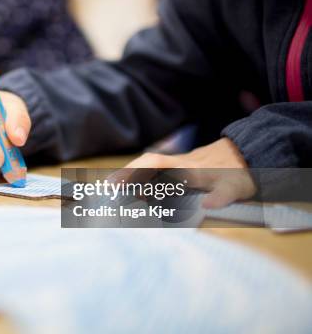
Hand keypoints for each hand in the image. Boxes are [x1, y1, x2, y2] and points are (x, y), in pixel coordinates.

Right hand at [125, 138, 256, 207]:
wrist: (251, 152)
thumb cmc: (242, 173)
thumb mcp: (236, 187)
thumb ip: (222, 196)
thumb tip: (207, 205)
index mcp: (188, 169)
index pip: (154, 166)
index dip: (134, 172)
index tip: (115, 182)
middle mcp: (180, 164)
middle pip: (146, 164)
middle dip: (125, 174)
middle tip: (106, 186)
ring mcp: (180, 165)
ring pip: (150, 167)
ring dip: (132, 176)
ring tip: (115, 190)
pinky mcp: (183, 168)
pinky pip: (158, 171)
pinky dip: (144, 178)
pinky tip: (139, 190)